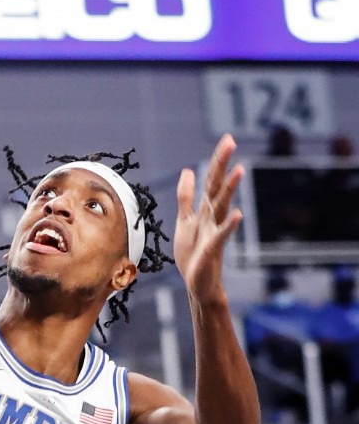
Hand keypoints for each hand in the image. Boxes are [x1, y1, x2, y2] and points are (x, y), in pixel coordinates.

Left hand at [174, 134, 244, 303]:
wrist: (198, 285)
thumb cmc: (193, 254)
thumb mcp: (185, 220)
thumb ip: (186, 197)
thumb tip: (188, 171)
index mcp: (205, 210)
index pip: (211, 181)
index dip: (217, 160)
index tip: (227, 138)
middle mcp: (212, 218)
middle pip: (217, 187)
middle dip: (222, 164)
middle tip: (231, 141)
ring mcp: (214, 232)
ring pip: (222, 207)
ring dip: (230, 189)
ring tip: (239, 170)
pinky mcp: (212, 250)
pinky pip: (221, 235)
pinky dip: (229, 225)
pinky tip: (238, 214)